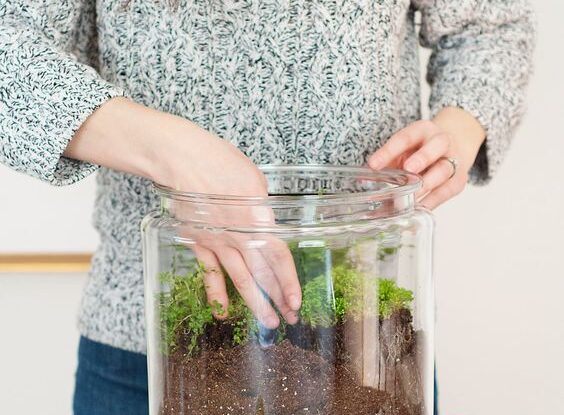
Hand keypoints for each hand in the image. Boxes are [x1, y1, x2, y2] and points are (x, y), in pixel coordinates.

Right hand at [65, 97, 300, 327]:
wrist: (182, 160)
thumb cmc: (219, 161)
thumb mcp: (254, 179)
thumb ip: (262, 207)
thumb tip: (265, 221)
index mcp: (256, 219)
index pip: (278, 258)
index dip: (289, 282)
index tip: (296, 300)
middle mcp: (238, 237)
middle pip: (262, 274)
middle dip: (277, 299)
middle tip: (289, 318)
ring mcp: (217, 243)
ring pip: (239, 279)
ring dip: (254, 303)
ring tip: (267, 322)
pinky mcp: (198, 242)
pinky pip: (209, 273)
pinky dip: (215, 292)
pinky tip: (222, 311)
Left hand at [368, 107, 485, 208]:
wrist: (453, 147)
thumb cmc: (421, 149)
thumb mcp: (404, 148)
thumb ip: (388, 160)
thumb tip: (364, 180)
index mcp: (423, 130)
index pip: (405, 138)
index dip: (389, 151)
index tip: (373, 165)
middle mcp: (441, 141)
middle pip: (436, 146)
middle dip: (422, 157)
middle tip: (409, 169)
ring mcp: (453, 160)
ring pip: (444, 170)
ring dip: (427, 184)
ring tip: (412, 197)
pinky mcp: (458, 180)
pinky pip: (447, 191)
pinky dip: (433, 201)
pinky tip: (420, 208)